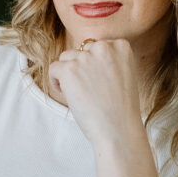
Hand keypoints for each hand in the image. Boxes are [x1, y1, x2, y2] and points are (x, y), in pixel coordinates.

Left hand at [48, 37, 147, 152]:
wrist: (119, 129)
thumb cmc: (121, 109)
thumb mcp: (123, 75)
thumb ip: (108, 61)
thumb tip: (85, 57)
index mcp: (121, 46)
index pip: (98, 46)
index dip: (94, 65)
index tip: (99, 83)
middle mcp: (104, 47)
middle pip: (82, 50)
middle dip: (81, 68)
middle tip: (88, 91)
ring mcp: (86, 57)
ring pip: (66, 58)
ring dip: (68, 74)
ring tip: (78, 94)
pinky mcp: (69, 70)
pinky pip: (53, 68)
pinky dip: (56, 82)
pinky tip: (67, 95)